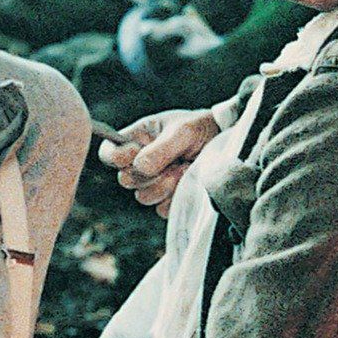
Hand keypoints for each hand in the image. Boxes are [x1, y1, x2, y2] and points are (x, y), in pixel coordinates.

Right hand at [98, 108, 219, 217]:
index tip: (137, 152)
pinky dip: (175, 198)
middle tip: (175, 162)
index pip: (109, 153)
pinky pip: (161, 209)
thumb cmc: (202, 129)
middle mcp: (141, 162)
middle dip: (150, 174)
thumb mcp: (183, 131)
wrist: (228, 146)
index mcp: (137, 139)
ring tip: (185, 169)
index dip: (118, 156)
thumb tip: (140, 167)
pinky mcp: (167, 200)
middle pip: (125, 180)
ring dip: (165, 185)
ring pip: (143, 197)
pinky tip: (188, 182)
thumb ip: (160, 148)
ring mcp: (154, 183)